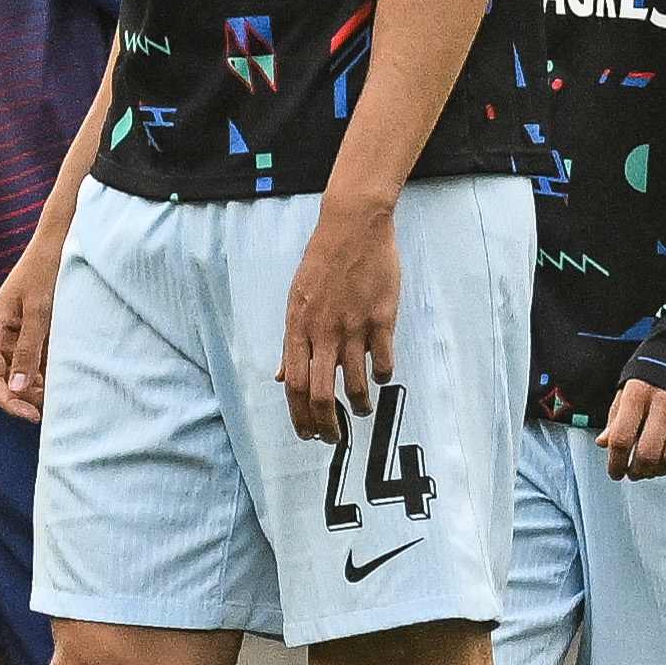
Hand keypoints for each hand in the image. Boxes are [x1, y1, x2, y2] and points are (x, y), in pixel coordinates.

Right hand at [0, 231, 63, 420]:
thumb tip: (17, 389)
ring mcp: (19, 335)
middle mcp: (2, 335)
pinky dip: (49, 373)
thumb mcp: (39, 311)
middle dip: (26, 397)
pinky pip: (38, 361)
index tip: (32, 415)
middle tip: (53, 409)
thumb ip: (28, 350)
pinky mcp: (36, 332)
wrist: (61, 241)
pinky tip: (66, 379)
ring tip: (63, 395)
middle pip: (6, 380)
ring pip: (23, 374)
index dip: (8, 401)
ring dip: (39, 388)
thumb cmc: (46, 270)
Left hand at [276, 194, 398, 445]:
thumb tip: (283, 377)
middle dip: (326, 425)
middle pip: (321, 394)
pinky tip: (381, 377)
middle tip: (334, 437)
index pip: (295, 386)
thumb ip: (292, 343)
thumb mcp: (296, 300)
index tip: (308, 434)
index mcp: (298, 328)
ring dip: (360, 405)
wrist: (352, 227)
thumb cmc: (322, 262)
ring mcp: (353, 327)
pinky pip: (383, 360)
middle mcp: (323, 332)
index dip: (300, 416)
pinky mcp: (381, 319)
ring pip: (356, 383)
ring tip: (362, 410)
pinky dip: (382, 376)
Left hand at [597, 377, 665, 480]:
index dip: (615, 462)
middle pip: (648, 452)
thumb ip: (617, 416)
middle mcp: (665, 402)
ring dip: (660, 471)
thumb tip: (603, 443)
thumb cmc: (656, 369)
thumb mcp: (629, 385)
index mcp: (639, 392)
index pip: (622, 438)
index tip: (615, 472)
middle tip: (634, 473)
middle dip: (638, 471)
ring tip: (653, 469)